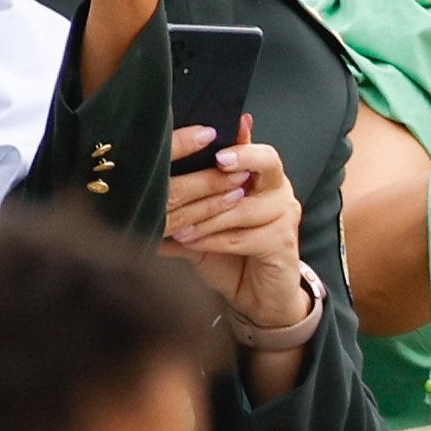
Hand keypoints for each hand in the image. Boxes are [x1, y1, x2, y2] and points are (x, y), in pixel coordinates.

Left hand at [163, 117, 309, 332]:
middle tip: (217, 161)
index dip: (238, 136)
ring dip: (208, 216)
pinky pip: (243, 237)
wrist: (256, 297)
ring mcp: (285, 215)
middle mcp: (278, 189)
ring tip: (177, 224)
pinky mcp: (283, 242)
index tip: (215, 133)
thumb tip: (145, 191)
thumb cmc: (229, 255)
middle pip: (268, 161)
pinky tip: (190, 242)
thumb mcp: (203, 225)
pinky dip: (213, 240)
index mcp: (260, 176)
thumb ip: (186, 206)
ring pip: (244, 207)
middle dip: (242, 157)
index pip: (251, 146)